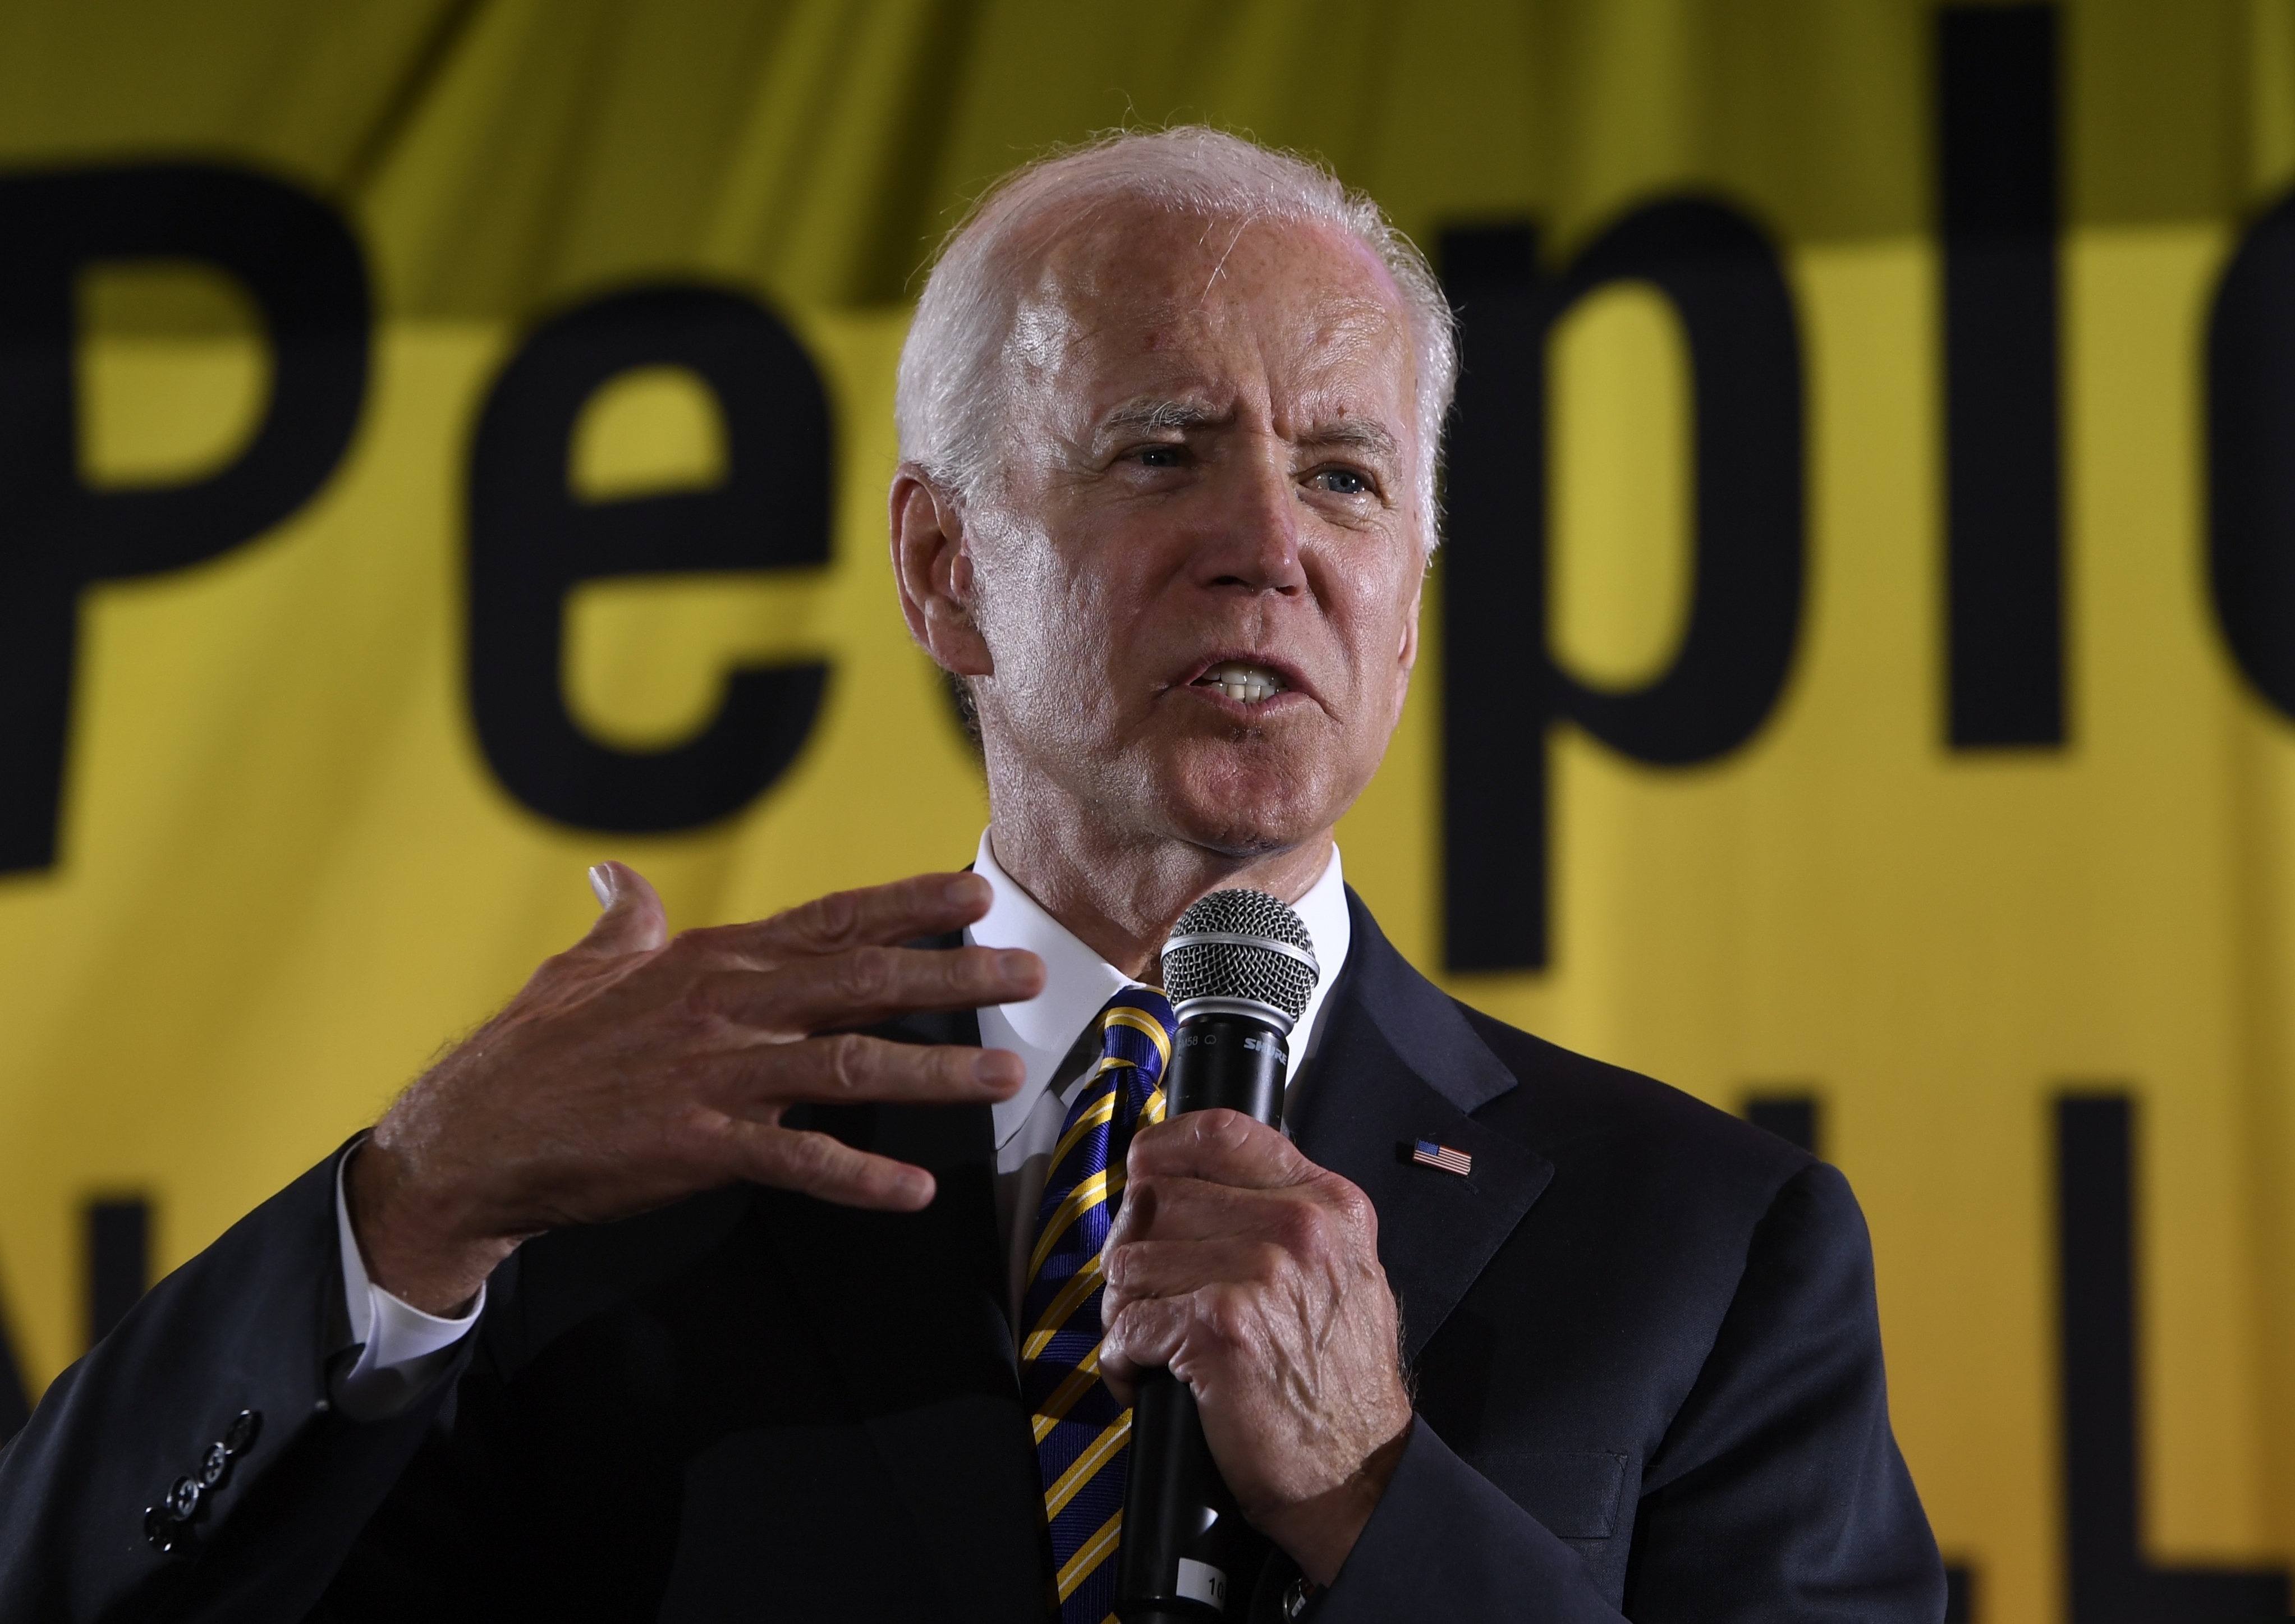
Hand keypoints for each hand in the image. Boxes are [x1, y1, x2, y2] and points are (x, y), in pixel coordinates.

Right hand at [348, 863, 1041, 1313]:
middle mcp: (724, 1005)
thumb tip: (617, 880)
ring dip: (934, 1071)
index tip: (973, 897)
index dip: (907, 907)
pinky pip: (796, 1160)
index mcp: (710, 962)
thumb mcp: (581, 971)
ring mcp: (714, 1075)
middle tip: (1028, 973)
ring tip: (1003, 1077)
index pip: (829, 921)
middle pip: (860, 979)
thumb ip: (621, 924)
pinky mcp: (696, 1144)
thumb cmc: (529, 1053)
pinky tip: (912, 1190)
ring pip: (847, 1064)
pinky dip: (858, 1177)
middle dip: (953, 975)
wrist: (469, 1137)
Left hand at [1098, 1110, 1413, 1585]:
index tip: (1142, 1175)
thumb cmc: (1339, 1383)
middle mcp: (1296, 1227)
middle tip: (1144, 1295)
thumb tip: (1185, 1188)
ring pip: (1132, 1261)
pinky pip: (1129, 1323)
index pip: (1219, 1132)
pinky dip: (1123, 1357)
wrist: (1359, 1474)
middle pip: (1156, 1199)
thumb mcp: (1339, 1270)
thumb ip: (1278, 1216)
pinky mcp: (1220, 1328)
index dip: (1161, 1150)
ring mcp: (1258, 1273)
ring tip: (1152, 1343)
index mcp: (1326, 1203)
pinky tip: (1148, 1377)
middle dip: (1133, 1251)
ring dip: (1124, 1309)